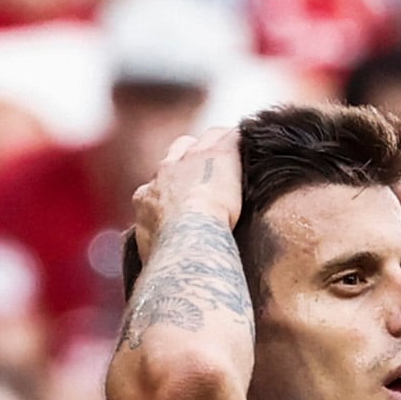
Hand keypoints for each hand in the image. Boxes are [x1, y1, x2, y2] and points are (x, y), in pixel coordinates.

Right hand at [129, 125, 243, 266]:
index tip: (185, 196)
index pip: (158, 182)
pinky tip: (254, 149)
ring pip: (202, 140)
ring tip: (236, 158)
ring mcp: (190, 159)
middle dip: (190, 159)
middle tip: (210, 174)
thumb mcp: (152, 255)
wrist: (189, 240)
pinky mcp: (218, 153)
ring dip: (215, 146)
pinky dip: (239, 142)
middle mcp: (163, 173)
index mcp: (146, 198)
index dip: (173, 186)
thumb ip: (154, 249)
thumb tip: (155, 264)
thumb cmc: (173, 257)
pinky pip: (229, 136)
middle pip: (177, 152)